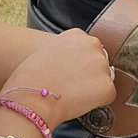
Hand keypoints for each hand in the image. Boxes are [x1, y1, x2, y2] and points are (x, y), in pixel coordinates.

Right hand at [0, 28, 115, 127]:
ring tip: (72, 94)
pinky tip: (79, 102)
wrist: (32, 96)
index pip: (88, 49)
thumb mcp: (47, 51)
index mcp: (77, 35)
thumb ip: (66, 52)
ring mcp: (102, 66)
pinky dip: (97, 102)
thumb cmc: (30, 78)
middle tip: (72, 85)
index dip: (79, 64)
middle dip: (89, 73)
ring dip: (93, 87)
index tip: (70, 72)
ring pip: (104, 79)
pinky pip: (107, 96)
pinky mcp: (107, 86)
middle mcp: (93, 45)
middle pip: (99, 61)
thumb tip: (74, 65)